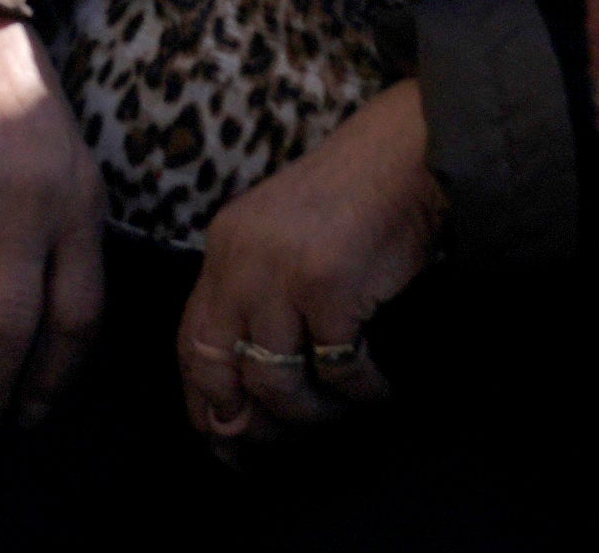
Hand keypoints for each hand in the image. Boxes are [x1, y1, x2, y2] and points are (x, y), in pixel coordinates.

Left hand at [179, 82, 439, 446]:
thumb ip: (256, 301)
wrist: (408, 153)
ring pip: (275, 383)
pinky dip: (362, 390)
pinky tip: (380, 389)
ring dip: (313, 413)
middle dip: (248, 422)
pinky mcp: (330, 284)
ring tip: (343, 413)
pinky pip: (338, 368)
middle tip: (284, 445)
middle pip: (218, 371)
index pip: (190, 342)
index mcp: (224, 247)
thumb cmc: (353, 202)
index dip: (204, 402)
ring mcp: (282, 271)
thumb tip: (242, 401)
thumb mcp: (281, 239)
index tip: (225, 441)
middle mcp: (240, 258)